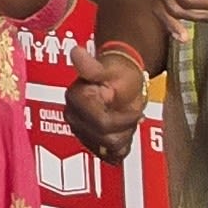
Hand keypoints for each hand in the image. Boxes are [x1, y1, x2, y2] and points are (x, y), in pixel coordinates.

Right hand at [62, 42, 148, 158]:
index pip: (103, 124)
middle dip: (124, 127)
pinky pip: (109, 155)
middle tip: (131, 111)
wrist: (120, 79)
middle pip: (106, 139)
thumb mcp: (110, 69)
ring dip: (124, 135)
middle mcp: (73, 116)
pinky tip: (123, 129)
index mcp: (75, 99)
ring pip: (109, 148)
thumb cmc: (118, 73)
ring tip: (125, 117)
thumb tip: (75, 52)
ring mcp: (79, 130)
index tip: (135, 109)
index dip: (124, 119)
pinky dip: (121, 145)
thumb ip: (91, 66)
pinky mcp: (88, 141)